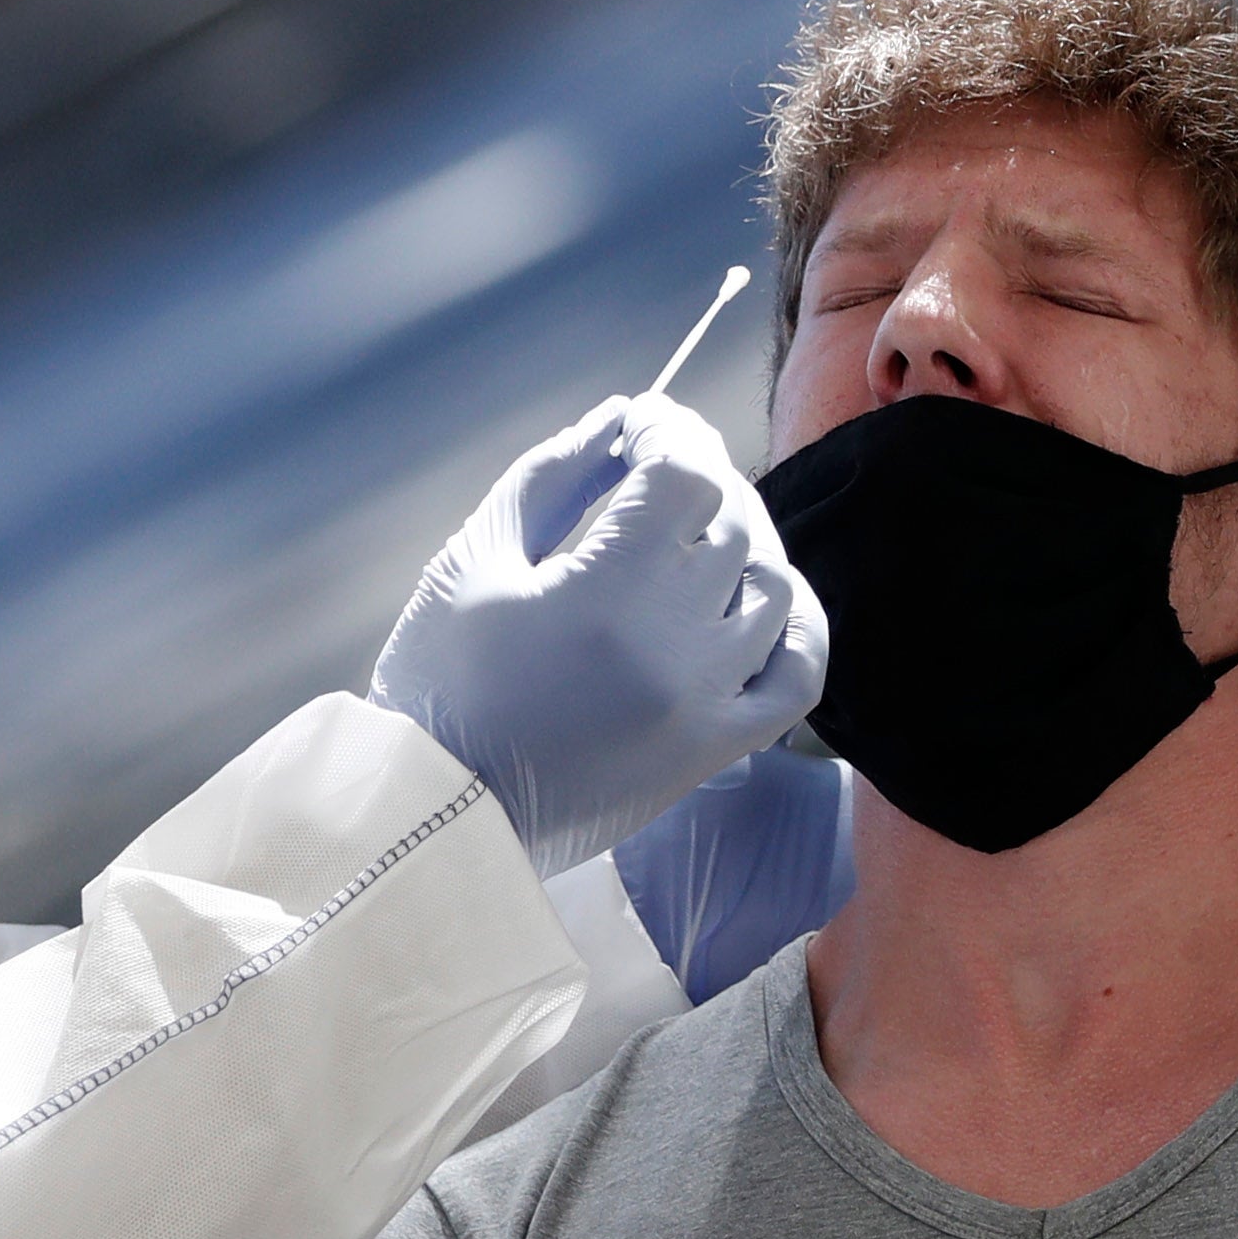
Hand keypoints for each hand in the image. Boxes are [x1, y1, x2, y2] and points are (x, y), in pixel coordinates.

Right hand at [369, 393, 827, 875]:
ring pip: (772, 586)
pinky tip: (760, 595)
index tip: (640, 425)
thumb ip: (551, 477)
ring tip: (692, 529)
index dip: (671, 431)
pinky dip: (797, 624)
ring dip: (741, 539)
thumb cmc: (439, 682)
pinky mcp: (715, 748)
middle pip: (734, 521)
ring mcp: (707, 701)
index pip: (689, 475)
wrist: (440, 816)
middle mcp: (676, 642)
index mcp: (609, 589)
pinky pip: (798, 676)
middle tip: (655, 467)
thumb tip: (616, 422)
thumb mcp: (473, 559)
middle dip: (699, 475)